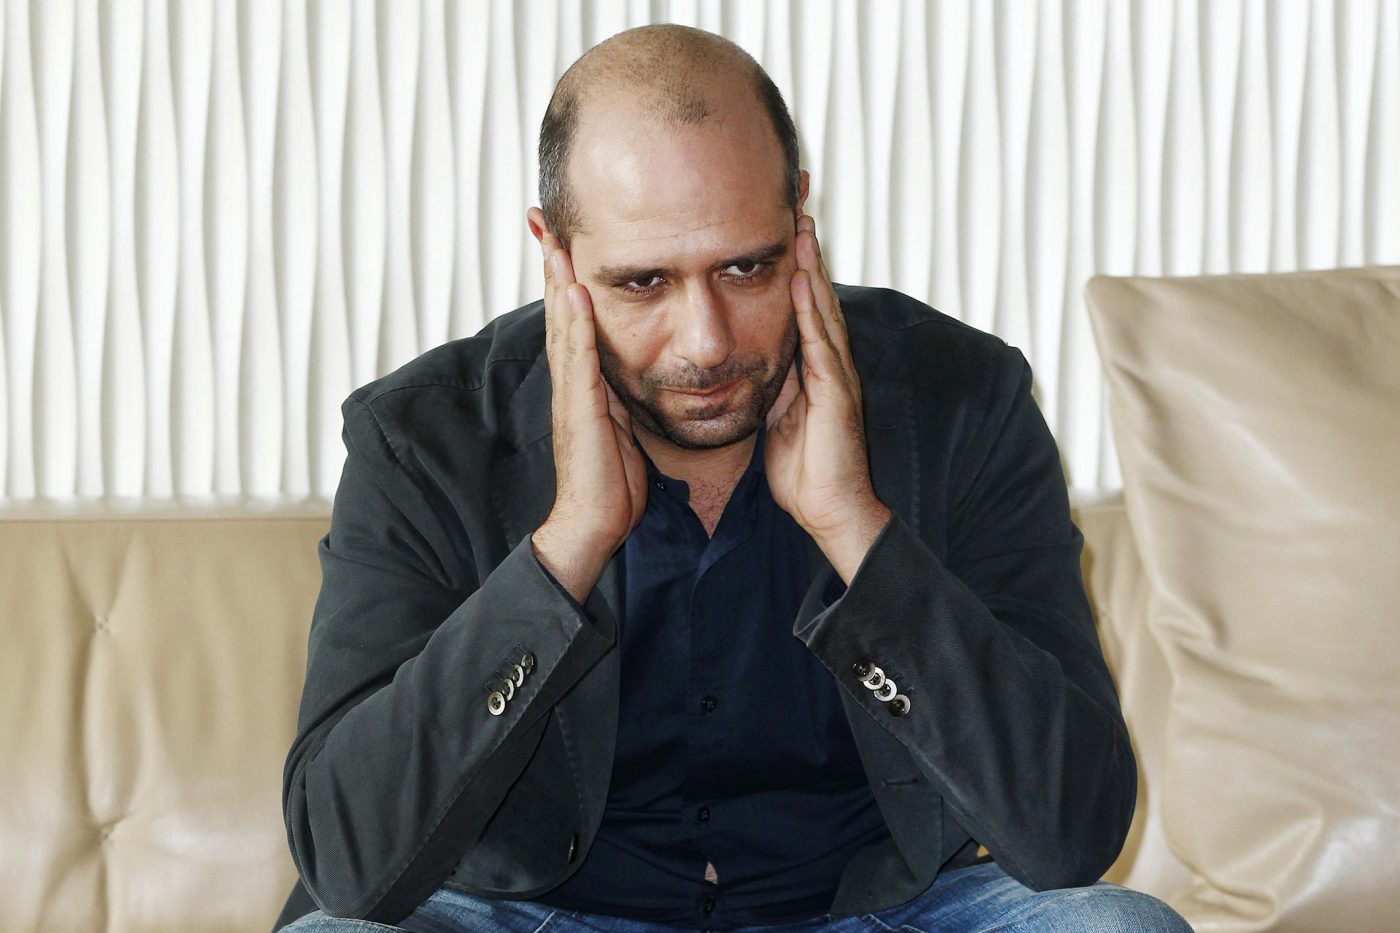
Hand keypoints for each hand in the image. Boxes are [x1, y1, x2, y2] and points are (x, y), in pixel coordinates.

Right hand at [529, 213, 646, 601]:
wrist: (595, 527)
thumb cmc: (613, 484)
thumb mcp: (623, 428)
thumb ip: (623, 396)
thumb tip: (640, 371)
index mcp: (583, 383)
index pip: (572, 318)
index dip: (566, 277)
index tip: (561, 236)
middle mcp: (570, 382)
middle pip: (558, 310)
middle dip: (551, 264)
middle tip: (543, 217)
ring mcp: (571, 394)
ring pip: (562, 325)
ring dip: (558, 280)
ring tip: (555, 238)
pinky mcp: (579, 412)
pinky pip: (578, 359)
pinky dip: (575, 324)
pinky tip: (575, 293)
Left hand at [765, 215, 890, 582]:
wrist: (831, 513)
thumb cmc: (805, 473)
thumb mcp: (777, 418)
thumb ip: (771, 384)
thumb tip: (749, 360)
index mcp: (814, 367)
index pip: (803, 305)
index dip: (794, 264)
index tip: (781, 224)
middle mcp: (831, 363)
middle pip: (818, 294)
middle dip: (809, 249)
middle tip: (799, 203)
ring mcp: (838, 376)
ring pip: (825, 309)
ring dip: (813, 266)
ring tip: (801, 224)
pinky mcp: (837, 395)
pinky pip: (823, 345)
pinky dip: (813, 312)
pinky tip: (803, 282)